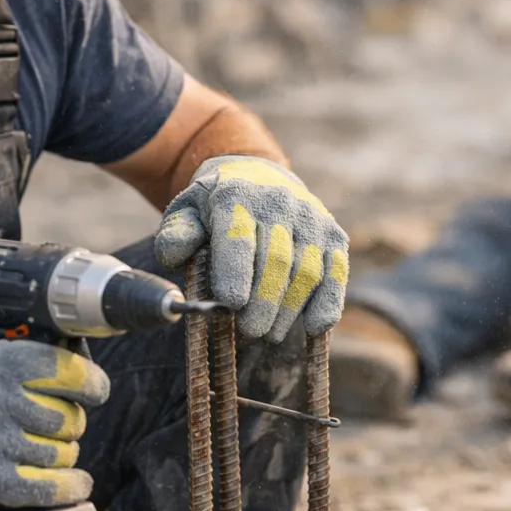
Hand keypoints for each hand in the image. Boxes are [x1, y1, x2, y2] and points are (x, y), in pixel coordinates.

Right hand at [0, 339, 109, 506]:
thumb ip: (23, 358)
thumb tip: (74, 366)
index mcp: (5, 364)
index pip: (71, 373)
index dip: (92, 384)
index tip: (95, 391)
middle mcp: (5, 401)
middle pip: (69, 418)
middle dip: (70, 423)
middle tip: (55, 424)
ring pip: (61, 452)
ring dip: (63, 453)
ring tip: (46, 448)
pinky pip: (47, 486)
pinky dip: (69, 486)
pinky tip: (78, 483)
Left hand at [155, 155, 348, 341]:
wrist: (257, 177)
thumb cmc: (215, 207)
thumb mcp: (186, 212)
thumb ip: (177, 234)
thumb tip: (175, 255)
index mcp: (235, 195)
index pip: (238, 237)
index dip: (236, 272)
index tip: (231, 305)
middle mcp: (278, 202)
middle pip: (276, 259)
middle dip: (264, 301)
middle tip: (251, 331)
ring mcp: (311, 217)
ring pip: (307, 269)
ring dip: (290, 308)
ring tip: (271, 334)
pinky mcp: (333, 233)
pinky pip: (336, 271)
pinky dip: (329, 301)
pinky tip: (313, 326)